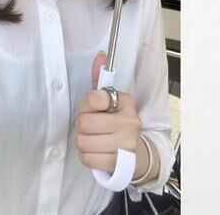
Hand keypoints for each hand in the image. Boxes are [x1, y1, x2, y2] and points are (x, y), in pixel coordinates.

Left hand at [75, 51, 148, 178]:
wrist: (137, 153)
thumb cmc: (117, 122)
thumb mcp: (110, 99)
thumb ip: (100, 77)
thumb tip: (100, 56)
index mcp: (126, 102)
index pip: (94, 98)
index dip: (85, 105)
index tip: (91, 108)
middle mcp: (130, 122)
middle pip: (85, 123)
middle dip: (82, 125)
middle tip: (89, 126)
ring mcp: (126, 144)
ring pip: (84, 141)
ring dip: (83, 141)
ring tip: (93, 139)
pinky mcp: (119, 164)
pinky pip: (87, 158)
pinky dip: (86, 156)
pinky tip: (95, 151)